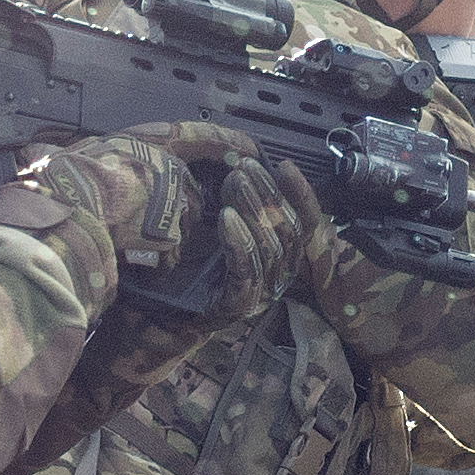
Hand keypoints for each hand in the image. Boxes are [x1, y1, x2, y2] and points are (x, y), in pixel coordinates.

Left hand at [151, 124, 332, 304]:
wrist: (167, 309)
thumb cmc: (197, 262)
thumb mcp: (224, 222)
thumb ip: (240, 199)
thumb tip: (243, 164)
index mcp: (284, 253)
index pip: (307, 222)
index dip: (301, 193)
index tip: (284, 165)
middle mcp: (281, 273)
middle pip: (288, 229)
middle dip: (268, 194)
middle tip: (244, 169)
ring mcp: (263, 290)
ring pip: (270, 246)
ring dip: (253, 210)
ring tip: (234, 183)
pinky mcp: (240, 303)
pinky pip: (247, 268)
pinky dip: (239, 240)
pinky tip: (226, 217)